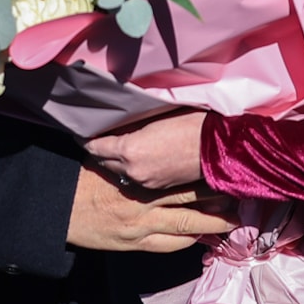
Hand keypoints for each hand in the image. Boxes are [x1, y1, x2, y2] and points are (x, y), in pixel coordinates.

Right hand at [65, 167, 235, 252]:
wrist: (56, 208)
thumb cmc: (81, 179)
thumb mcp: (108, 159)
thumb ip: (134, 155)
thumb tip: (158, 145)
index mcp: (139, 174)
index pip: (180, 172)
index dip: (203, 171)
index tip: (222, 166)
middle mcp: (145, 200)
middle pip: (191, 198)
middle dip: (218, 198)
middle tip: (242, 194)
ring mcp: (142, 224)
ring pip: (187, 225)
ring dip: (212, 223)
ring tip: (233, 220)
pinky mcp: (134, 243)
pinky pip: (168, 245)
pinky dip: (186, 241)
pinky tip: (200, 237)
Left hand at [82, 111, 205, 189]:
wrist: (221, 146)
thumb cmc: (194, 123)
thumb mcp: (158, 116)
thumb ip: (134, 122)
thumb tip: (119, 118)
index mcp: (129, 149)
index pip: (94, 146)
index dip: (87, 138)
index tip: (82, 131)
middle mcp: (133, 170)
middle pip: (103, 162)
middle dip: (99, 151)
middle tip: (97, 138)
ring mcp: (146, 182)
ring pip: (119, 172)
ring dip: (116, 162)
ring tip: (115, 149)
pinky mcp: (158, 187)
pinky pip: (136, 179)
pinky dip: (131, 170)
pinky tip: (137, 159)